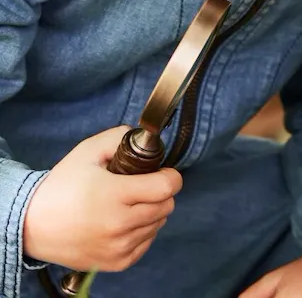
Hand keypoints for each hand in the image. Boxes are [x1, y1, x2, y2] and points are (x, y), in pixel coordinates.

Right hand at [23, 126, 181, 270]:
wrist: (31, 226)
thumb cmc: (61, 187)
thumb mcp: (87, 152)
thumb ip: (119, 138)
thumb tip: (146, 138)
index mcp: (114, 195)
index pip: (167, 187)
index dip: (169, 176)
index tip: (161, 173)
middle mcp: (119, 224)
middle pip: (167, 205)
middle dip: (159, 193)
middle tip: (139, 189)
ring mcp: (119, 247)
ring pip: (158, 224)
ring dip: (150, 213)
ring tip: (127, 206)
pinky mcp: (117, 262)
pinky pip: (147, 243)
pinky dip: (141, 232)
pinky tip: (122, 223)